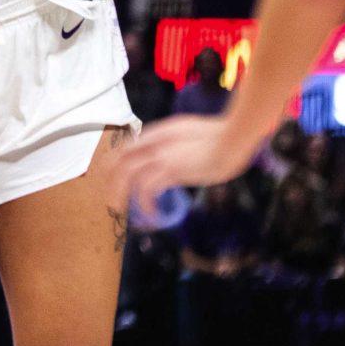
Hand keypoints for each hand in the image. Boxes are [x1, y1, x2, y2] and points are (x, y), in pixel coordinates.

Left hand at [119, 114, 258, 206]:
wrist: (233, 139)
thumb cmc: (222, 138)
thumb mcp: (193, 137)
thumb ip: (178, 147)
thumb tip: (172, 162)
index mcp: (161, 131)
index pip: (130, 146)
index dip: (118, 162)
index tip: (115, 177)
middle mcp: (156, 141)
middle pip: (121, 158)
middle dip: (111, 178)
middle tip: (111, 197)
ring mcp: (162, 154)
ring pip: (128, 173)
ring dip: (120, 191)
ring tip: (119, 207)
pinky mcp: (170, 169)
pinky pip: (147, 188)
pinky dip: (145, 203)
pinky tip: (152, 213)